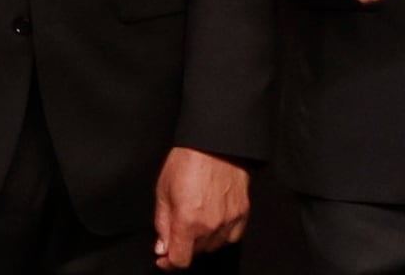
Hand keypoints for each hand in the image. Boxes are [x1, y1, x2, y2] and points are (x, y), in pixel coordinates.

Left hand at [152, 147, 249, 268]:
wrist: (214, 142)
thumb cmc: (187, 160)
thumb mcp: (163, 191)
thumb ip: (162, 224)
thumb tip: (162, 247)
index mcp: (188, 221)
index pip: (180, 260)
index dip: (169, 263)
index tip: (164, 258)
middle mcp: (211, 225)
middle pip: (196, 253)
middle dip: (184, 245)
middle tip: (177, 226)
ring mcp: (229, 221)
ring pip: (213, 246)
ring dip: (202, 240)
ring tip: (195, 217)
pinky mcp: (242, 214)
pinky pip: (231, 237)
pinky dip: (220, 234)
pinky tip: (212, 220)